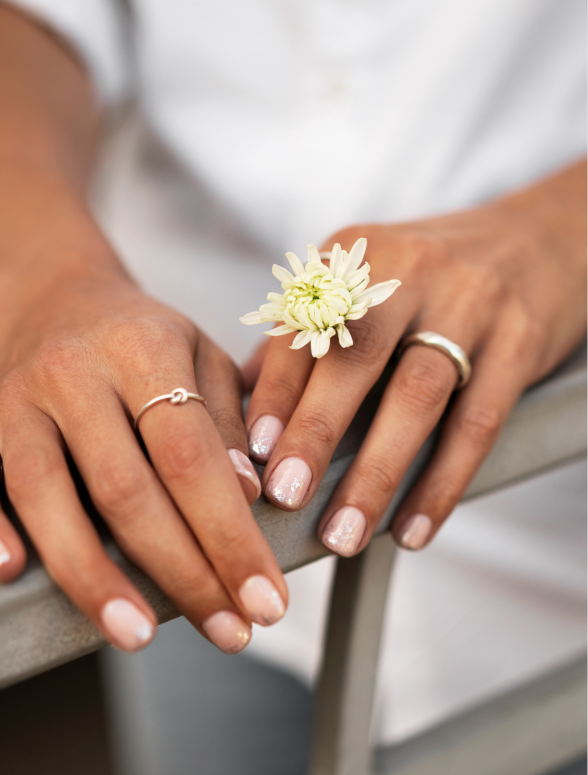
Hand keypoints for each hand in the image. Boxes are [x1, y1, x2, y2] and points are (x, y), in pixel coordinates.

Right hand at [0, 269, 287, 653]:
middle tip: (229, 633)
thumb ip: (227, 423)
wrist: (54, 294)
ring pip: (45, 495)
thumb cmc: (143, 339)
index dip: (230, 535)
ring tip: (137, 635)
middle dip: (181, 572)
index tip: (266, 599)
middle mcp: (73, 371)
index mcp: (142, 349)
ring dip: (91, 575)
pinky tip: (10, 575)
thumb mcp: (203, 358)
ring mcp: (16, 399)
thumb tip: (248, 498)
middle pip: (125, 488)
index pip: (191, 455)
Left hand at [245, 161, 585, 554]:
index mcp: (356, 256)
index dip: (275, 392)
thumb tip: (233, 409)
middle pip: (356, 354)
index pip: (303, 327)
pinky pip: (477, 422)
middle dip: (316, 430)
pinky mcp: (520, 340)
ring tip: (344, 534)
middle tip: (286, 497)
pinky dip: (442, 482)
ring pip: (417, 395)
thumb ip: (303, 339)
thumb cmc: (430, 282)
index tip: (251, 453)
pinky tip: (413, 529)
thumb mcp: (365, 284)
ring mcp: (470, 303)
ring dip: (376, 473)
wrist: (541, 240)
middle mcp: (409, 270)